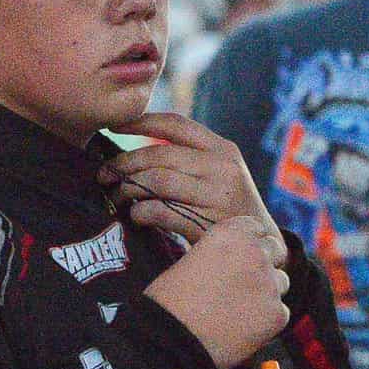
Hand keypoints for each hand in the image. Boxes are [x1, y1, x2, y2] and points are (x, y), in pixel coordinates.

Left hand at [101, 112, 271, 243]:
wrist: (263, 245)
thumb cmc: (229, 206)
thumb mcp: (221, 172)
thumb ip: (190, 157)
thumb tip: (135, 148)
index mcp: (223, 149)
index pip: (175, 124)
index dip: (140, 122)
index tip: (113, 127)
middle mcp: (223, 167)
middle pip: (159, 155)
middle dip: (124, 163)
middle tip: (104, 174)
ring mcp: (218, 195)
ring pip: (157, 181)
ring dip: (128, 188)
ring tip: (118, 196)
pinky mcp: (209, 224)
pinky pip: (161, 211)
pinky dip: (141, 212)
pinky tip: (137, 215)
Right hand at [144, 215, 290, 368]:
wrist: (170, 341)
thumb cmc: (169, 303)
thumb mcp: (190, 261)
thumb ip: (219, 254)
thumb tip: (232, 261)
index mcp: (231, 233)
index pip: (256, 227)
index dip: (249, 242)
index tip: (240, 256)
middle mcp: (255, 253)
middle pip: (275, 250)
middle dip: (264, 264)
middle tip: (244, 284)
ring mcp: (269, 284)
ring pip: (281, 282)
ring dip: (267, 292)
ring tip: (238, 310)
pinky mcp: (277, 313)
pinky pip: (280, 313)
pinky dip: (265, 321)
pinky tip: (241, 330)